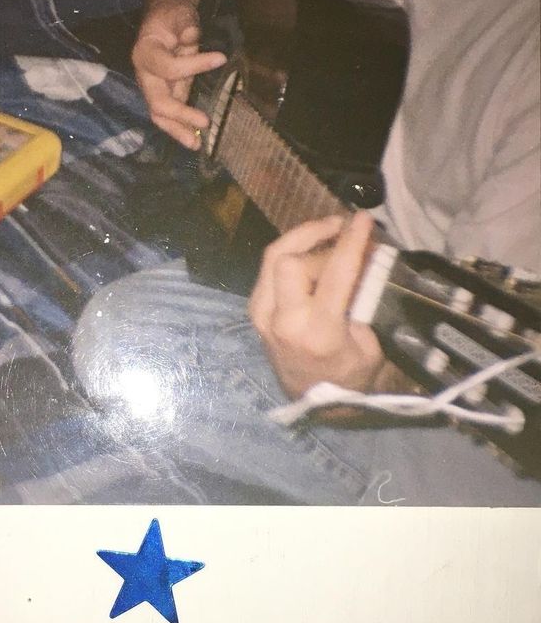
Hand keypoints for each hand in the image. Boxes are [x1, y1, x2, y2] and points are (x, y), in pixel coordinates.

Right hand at [132, 0, 226, 148]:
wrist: (164, 19)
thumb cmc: (171, 16)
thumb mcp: (178, 13)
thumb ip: (184, 25)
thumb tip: (191, 37)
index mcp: (145, 53)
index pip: (168, 67)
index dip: (194, 64)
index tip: (221, 58)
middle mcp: (145, 76)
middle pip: (157, 102)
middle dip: (180, 115)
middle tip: (204, 123)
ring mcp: (153, 89)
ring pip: (161, 116)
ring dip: (178, 131)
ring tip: (197, 144)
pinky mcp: (165, 95)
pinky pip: (170, 116)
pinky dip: (181, 128)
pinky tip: (196, 139)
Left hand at [249, 212, 384, 399]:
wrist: (315, 403)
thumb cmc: (349, 376)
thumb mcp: (370, 344)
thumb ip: (363, 301)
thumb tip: (362, 258)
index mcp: (318, 333)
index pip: (334, 274)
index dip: (350, 241)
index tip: (363, 219)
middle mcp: (283, 322)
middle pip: (289, 259)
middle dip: (317, 238)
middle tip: (342, 230)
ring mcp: (262, 316)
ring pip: (272, 258)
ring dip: (300, 239)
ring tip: (327, 230)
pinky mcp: (254, 312)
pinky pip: (267, 270)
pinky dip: (288, 253)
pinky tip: (308, 250)